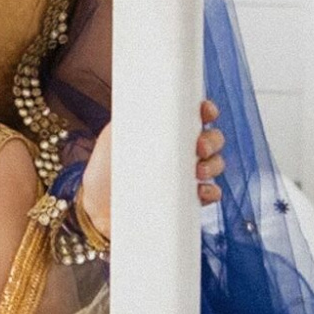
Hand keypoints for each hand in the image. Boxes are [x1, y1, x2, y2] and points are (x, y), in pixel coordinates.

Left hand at [79, 99, 224, 240]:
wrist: (98, 214)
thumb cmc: (103, 174)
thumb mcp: (111, 139)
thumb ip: (128, 119)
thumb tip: (144, 99)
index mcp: (165, 133)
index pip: (194, 117)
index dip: (207, 111)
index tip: (206, 111)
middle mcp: (179, 153)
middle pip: (211, 139)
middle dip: (212, 140)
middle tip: (200, 148)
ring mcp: (185, 177)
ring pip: (214, 164)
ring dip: (214, 165)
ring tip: (198, 172)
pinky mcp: (186, 201)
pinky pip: (210, 194)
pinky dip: (212, 191)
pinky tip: (201, 192)